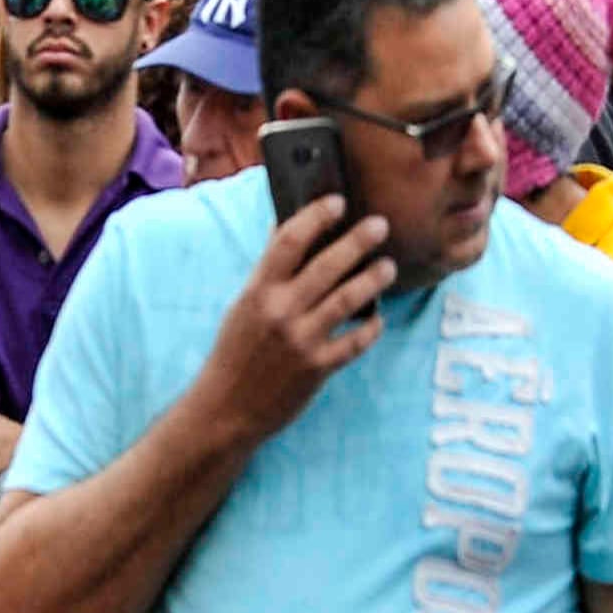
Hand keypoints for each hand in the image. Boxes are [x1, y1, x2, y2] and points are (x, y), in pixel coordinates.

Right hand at [195, 197, 396, 449]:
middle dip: (358, 240)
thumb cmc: (235, 353)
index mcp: (258, 291)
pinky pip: (355, 342)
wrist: (224, 411)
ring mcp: (300, 340)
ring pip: (348, 298)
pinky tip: (377, 319)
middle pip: (327, 264)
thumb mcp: (243, 306)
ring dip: (373, 278)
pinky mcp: (317, 368)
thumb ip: (269, 272)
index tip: (338, 202)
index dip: (316, 216)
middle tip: (380, 224)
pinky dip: (371, 328)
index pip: (289, 240)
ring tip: (388, 267)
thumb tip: (289, 227)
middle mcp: (280, 311)